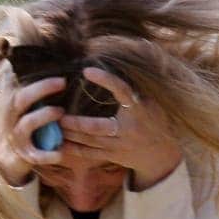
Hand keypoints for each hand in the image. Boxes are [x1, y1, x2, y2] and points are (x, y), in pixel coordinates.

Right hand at [0, 75, 66, 186]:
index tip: (57, 73)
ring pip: (26, 124)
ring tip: (60, 111)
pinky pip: (34, 154)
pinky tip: (60, 152)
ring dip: (45, 116)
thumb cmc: (21, 124)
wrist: (6, 157)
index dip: (34, 78)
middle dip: (42, 89)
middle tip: (62, 82)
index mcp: (8, 103)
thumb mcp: (20, 106)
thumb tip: (48, 63)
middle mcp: (8, 118)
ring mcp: (14, 137)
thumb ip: (31, 90)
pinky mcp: (21, 155)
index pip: (17, 84)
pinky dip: (47, 154)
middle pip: (20, 99)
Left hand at [58, 67, 183, 190]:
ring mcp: (121, 145)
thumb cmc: (154, 119)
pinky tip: (61, 143)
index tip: (87, 70)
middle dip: (76, 123)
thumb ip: (133, 89)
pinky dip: (75, 149)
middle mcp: (130, 129)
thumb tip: (115, 62)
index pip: (122, 91)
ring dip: (71, 134)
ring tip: (55, 126)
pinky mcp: (115, 156)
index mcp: (140, 110)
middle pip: (98, 127)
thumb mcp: (150, 102)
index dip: (106, 79)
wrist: (163, 153)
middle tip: (58, 115)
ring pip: (91, 141)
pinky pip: (92, 154)